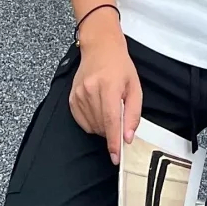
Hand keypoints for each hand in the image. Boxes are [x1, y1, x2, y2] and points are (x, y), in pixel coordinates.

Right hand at [69, 12, 142, 164]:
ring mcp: (78, 95)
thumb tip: (128, 137)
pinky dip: (92, 123)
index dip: (113, 142)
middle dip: (111, 131)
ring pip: (91, 126)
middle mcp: (90, 91)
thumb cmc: (120, 66)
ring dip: (102, 127)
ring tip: (109, 109)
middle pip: (101, 126)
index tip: (116, 157)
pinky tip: (98, 110)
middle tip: (119, 119)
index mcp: (108, 87)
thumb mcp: (135, 87)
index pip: (110, 121)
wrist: (100, 47)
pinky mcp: (71, 98)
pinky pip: (82, 121)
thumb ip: (133, 114)